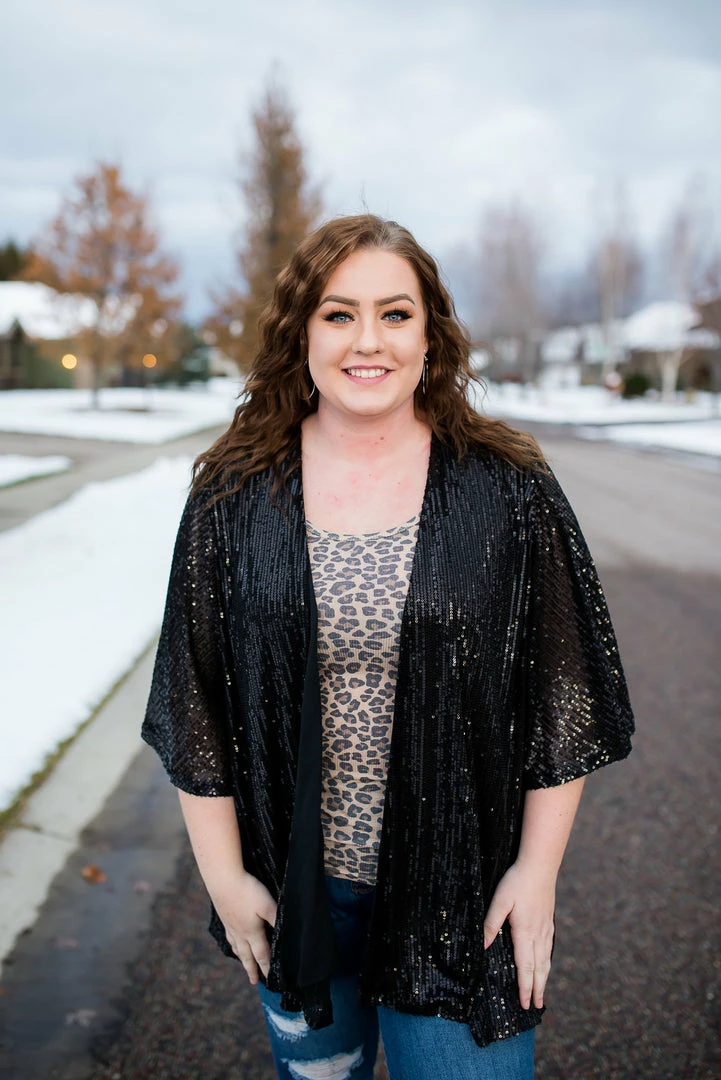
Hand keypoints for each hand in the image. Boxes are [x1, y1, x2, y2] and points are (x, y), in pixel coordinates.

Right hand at [211, 870, 277, 984]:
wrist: (222, 879)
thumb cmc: (247, 891)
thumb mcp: (267, 904)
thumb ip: (277, 919)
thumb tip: (286, 934)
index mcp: (252, 932)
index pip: (262, 954)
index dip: (267, 967)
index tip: (270, 980)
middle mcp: (240, 932)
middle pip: (247, 955)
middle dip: (252, 969)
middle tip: (254, 982)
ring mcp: (230, 925)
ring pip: (236, 946)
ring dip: (241, 957)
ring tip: (243, 962)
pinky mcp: (224, 916)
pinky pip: (229, 935)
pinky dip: (232, 942)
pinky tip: (231, 938)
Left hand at [483, 860, 555, 1009]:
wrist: (540, 866)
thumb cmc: (517, 881)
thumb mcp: (499, 900)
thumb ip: (491, 923)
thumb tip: (482, 946)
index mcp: (524, 932)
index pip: (525, 967)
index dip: (524, 987)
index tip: (523, 1003)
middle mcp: (538, 934)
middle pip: (538, 969)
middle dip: (536, 989)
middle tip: (535, 1006)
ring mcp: (546, 928)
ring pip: (546, 960)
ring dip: (544, 979)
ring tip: (541, 993)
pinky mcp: (549, 922)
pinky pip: (549, 948)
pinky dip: (547, 963)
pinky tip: (546, 965)